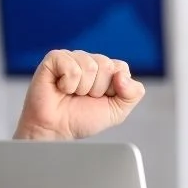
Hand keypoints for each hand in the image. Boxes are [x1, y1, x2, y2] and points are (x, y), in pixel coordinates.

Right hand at [14, 50, 145, 140]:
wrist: (56, 129)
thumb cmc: (82, 119)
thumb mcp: (117, 111)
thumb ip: (133, 94)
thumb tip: (123, 76)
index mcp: (106, 70)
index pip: (121, 68)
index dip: (114, 89)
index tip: (101, 99)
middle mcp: (90, 60)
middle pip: (106, 65)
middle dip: (97, 89)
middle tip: (83, 97)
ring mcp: (72, 57)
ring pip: (90, 66)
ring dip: (82, 88)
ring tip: (72, 94)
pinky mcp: (54, 58)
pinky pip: (72, 67)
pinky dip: (68, 84)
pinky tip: (61, 88)